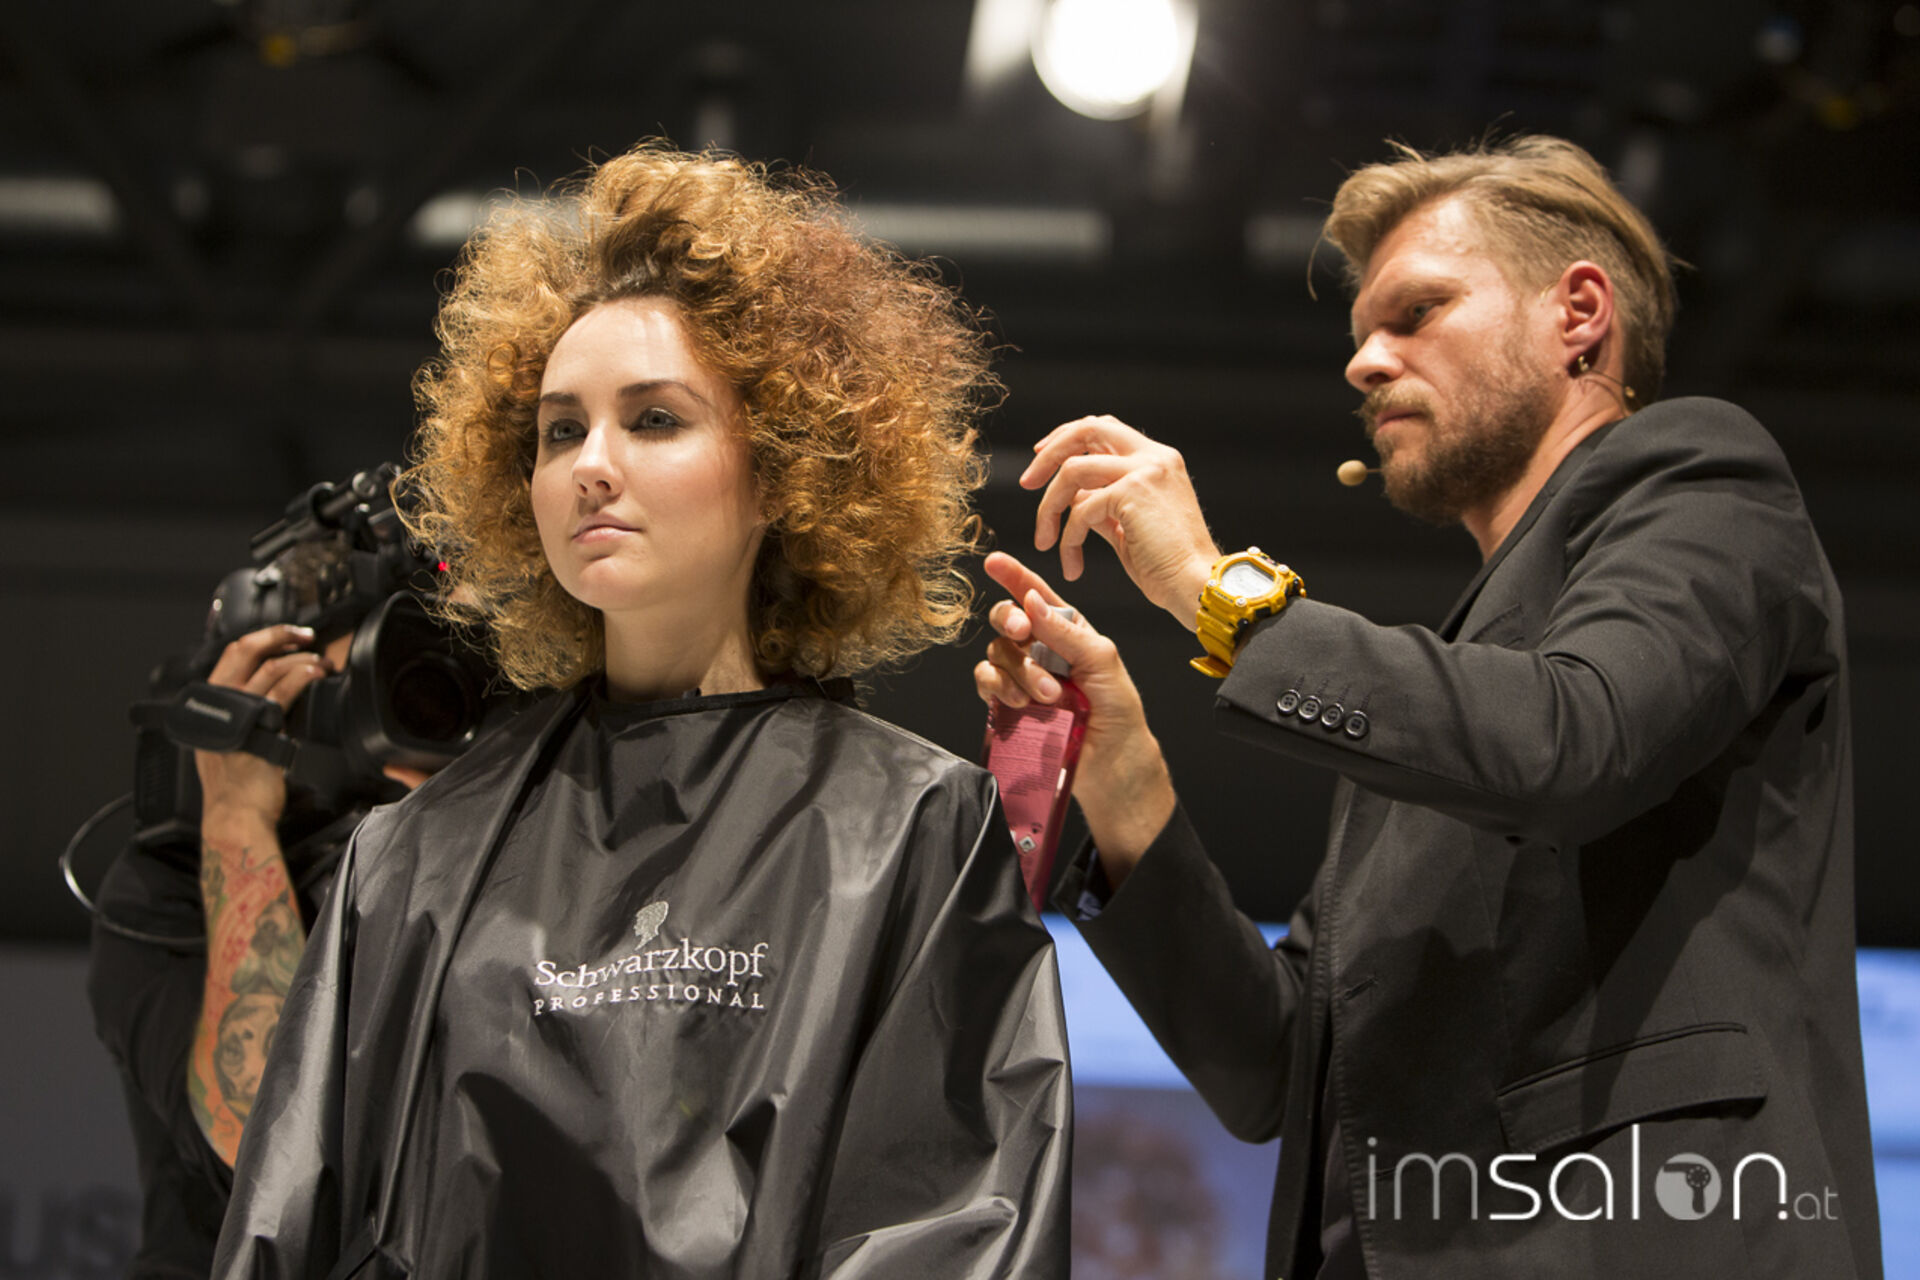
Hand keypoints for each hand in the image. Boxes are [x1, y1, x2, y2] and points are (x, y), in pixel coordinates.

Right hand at [193, 624, 332, 829]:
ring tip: (321, 661)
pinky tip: (316, 673)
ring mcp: (238, 713)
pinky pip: (284, 689)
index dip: (259, 640)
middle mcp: (219, 704)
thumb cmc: (235, 787)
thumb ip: (238, 719)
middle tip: (302, 634)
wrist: (236, 815)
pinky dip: (303, 674)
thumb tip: (264, 697)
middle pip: (245, 651)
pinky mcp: (261, 724)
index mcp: (208, 706)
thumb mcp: (225, 745)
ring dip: (301, 658)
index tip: (282, 637)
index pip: (230, 657)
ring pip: (270, 667)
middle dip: (277, 635)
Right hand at [974, 551, 1175, 884]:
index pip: (1040, 598)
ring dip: (1016, 670)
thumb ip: (1073, 635)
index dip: (1016, 577)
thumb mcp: (1109, 670)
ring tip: (1046, 697)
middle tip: (1026, 635)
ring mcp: (1025, 681)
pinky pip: (985, 683)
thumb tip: (1036, 604)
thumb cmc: (1122, 726)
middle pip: (1009, 622)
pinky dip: (994, 687)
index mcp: (1072, 637)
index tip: (995, 560)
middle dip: (1012, 623)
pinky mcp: (1008, 708)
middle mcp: (1045, 655)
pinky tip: (1017, 702)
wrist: (1114, 779)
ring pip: (997, 653)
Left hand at [1023, 414, 1221, 629]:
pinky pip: (1082, 508)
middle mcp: (1154, 457)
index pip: (1105, 429)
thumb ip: (1103, 505)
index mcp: (1158, 460)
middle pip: (1088, 429)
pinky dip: (1069, 537)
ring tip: (1045, 542)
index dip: (1068, 439)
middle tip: (1026, 483)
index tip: (1041, 461)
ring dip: (1049, 507)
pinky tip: (1072, 563)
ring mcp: (1145, 470)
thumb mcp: (1129, 527)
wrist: (1195, 585)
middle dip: (1049, 454)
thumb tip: (1073, 499)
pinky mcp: (1132, 491)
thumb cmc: (1167, 567)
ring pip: (1074, 469)